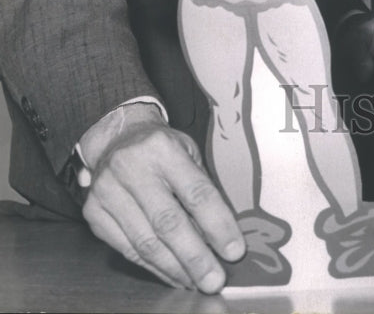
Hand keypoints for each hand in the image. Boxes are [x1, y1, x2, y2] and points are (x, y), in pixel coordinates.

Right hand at [80, 104, 243, 291]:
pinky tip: (172, 275)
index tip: (234, 251)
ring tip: (196, 282)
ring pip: (145, 242)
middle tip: (215, 281)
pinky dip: (153, 267)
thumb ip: (201, 189)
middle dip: (195, 257)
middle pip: (168, 222)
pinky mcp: (93, 213)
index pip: (196, 193)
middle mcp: (131, 168)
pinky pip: (127, 250)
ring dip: (175, 268)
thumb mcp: (187, 153)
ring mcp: (107, 191)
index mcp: (162, 148)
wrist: (116, 137)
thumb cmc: (160, 148)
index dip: (218, 225)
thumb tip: (223, 237)